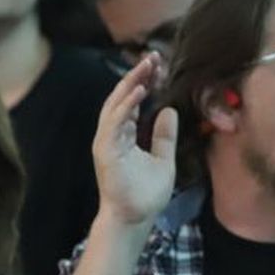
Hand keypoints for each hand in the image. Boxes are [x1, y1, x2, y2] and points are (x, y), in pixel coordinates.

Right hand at [93, 54, 177, 226]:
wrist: (135, 217)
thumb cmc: (147, 193)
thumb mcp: (163, 159)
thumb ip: (164, 136)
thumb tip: (168, 110)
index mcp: (125, 134)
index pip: (133, 101)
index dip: (144, 82)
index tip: (158, 65)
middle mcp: (113, 133)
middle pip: (122, 97)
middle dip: (137, 75)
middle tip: (153, 56)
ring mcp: (107, 141)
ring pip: (116, 104)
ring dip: (130, 84)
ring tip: (146, 66)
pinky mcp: (106, 150)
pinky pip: (114, 122)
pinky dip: (126, 105)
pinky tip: (139, 91)